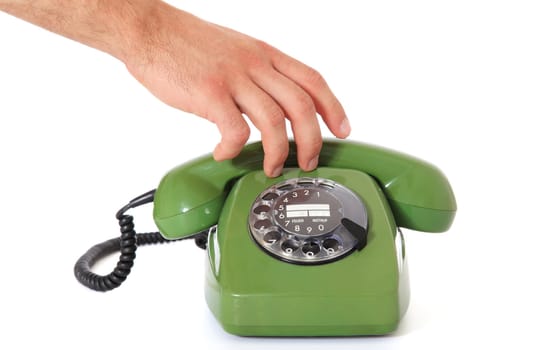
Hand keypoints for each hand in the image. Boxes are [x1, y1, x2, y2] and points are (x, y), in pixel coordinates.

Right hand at [124, 3, 349, 176]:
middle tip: (309, 161)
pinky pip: (235, 130)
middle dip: (312, 140)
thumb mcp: (236, 50)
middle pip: (301, 105)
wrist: (151, 30)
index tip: (341, 129)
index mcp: (265, 54)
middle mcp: (255, 64)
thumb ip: (257, 76)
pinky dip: (234, 149)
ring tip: (273, 167)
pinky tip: (225, 153)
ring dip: (279, 152)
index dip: (333, 107)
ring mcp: (233, 78)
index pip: (312, 80)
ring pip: (275, 121)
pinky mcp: (209, 93)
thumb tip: (269, 107)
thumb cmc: (188, 43)